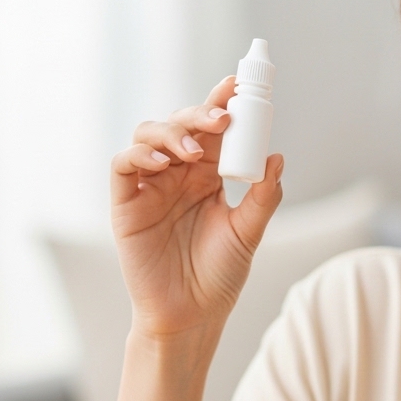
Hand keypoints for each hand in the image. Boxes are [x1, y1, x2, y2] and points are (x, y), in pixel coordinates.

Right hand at [110, 77, 283, 338]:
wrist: (191, 316)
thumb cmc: (219, 276)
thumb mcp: (247, 234)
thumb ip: (262, 198)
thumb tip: (277, 158)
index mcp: (209, 175)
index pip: (213, 130)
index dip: (221, 103)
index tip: (237, 84)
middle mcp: (178, 173)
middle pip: (181, 124)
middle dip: (199, 114)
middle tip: (221, 119)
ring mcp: (150, 186)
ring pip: (149, 135)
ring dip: (171, 133)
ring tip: (194, 152)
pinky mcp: (125, 204)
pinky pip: (123, 166)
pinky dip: (139, 155)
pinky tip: (162, 163)